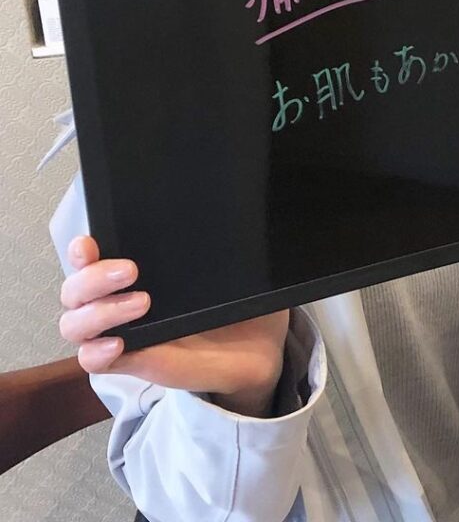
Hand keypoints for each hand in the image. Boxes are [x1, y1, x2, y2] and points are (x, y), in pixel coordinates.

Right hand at [60, 236, 289, 416]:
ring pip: (75, 324)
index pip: (92, 258)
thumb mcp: (236, 271)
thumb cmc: (241, 303)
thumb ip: (227, 249)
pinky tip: (119, 344)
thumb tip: (235, 219)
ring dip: (99, 312)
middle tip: (132, 270)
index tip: (90, 242)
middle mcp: (121, 300)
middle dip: (92, 277)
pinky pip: (91, 362)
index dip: (82, 251)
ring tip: (142, 304)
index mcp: (140, 274)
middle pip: (74, 290)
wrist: (260, 350)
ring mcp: (124, 333)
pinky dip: (95, 352)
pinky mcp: (133, 362)